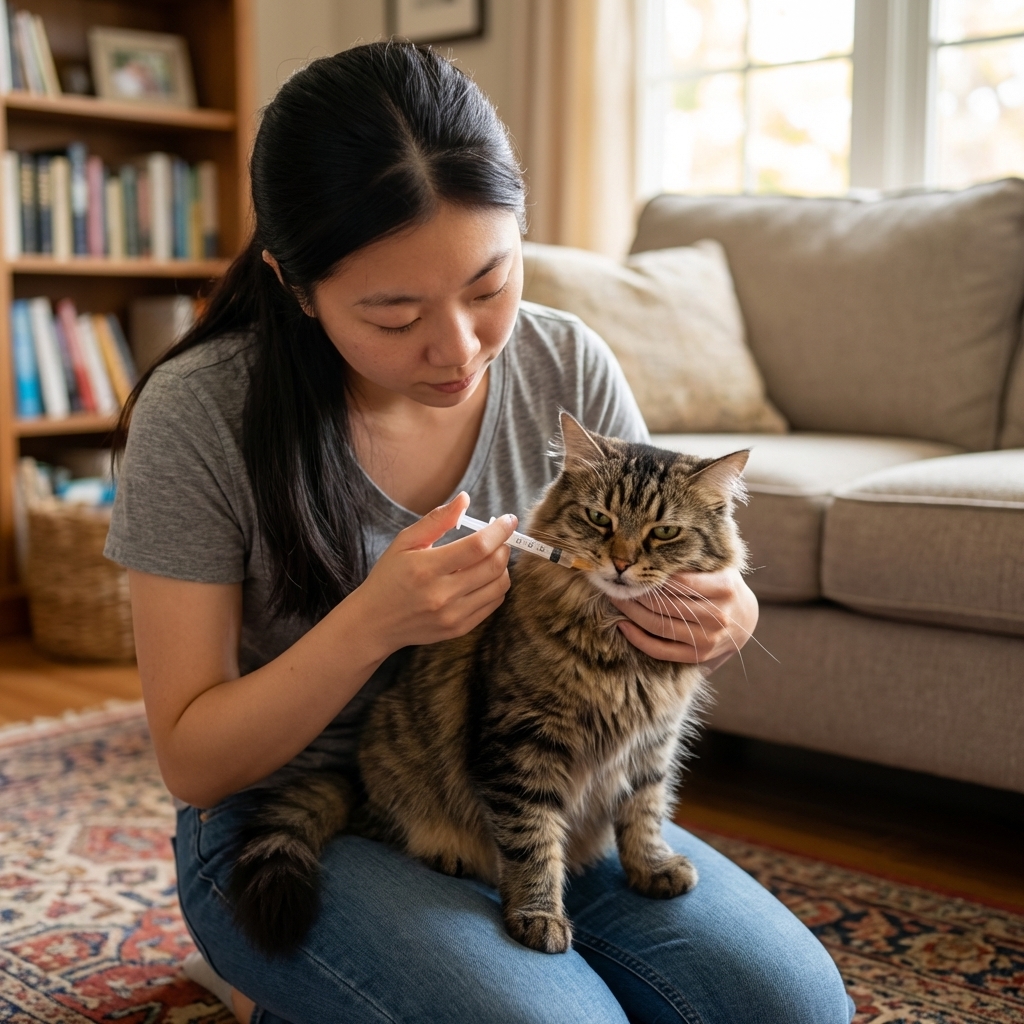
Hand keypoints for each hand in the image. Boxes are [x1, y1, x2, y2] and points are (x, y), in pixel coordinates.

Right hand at [350, 491, 514, 658]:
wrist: (374, 623)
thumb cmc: (389, 577)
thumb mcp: (405, 542)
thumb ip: (437, 520)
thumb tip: (465, 499)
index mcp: (426, 568)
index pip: (477, 547)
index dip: (499, 531)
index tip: (509, 520)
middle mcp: (441, 594)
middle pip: (493, 566)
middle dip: (504, 547)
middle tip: (500, 538)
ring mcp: (452, 615)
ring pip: (498, 586)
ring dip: (503, 567)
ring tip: (491, 557)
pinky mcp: (459, 628)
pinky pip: (493, 604)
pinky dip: (496, 586)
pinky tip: (484, 577)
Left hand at [607, 568, 757, 667]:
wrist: (745, 619)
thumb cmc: (722, 587)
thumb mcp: (717, 568)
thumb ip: (693, 563)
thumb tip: (651, 555)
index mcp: (724, 588)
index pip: (680, 582)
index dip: (653, 576)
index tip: (634, 570)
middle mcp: (718, 615)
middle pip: (666, 605)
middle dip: (637, 594)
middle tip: (619, 584)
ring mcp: (709, 638)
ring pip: (660, 626)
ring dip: (632, 613)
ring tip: (617, 600)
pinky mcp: (699, 655)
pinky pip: (661, 650)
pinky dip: (638, 639)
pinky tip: (623, 625)